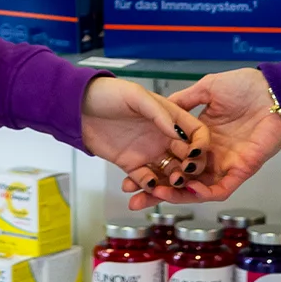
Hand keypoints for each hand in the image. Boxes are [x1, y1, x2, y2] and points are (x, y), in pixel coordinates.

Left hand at [80, 77, 211, 203]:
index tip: (195, 156)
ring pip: (168, 173)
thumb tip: (180, 134)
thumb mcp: (136, 96)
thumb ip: (159, 113)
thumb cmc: (109, 94)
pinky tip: (143, 185)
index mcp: (171, 117)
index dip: (201, 146)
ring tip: (161, 187)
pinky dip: (146, 186)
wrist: (79, 106)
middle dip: (188, 171)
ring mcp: (149, 152)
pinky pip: (145, 180)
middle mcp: (164, 137)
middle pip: (187, 158)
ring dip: (169, 183)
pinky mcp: (132, 164)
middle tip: (180, 177)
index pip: (197, 134)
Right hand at [144, 68, 280, 209]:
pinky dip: (205, 193)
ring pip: (198, 190)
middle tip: (134, 200)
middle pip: (180, 181)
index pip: (171, 160)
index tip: (128, 177)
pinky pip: (221, 188)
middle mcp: (210, 156)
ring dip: (178, 196)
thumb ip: (184, 101)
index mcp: (200, 139)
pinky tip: (189, 189)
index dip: (151, 169)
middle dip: (157, 192)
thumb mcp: (206, 89)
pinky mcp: (242, 170)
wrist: (273, 91)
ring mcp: (225, 165)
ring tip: (157, 195)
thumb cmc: (245, 87)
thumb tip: (160, 109)